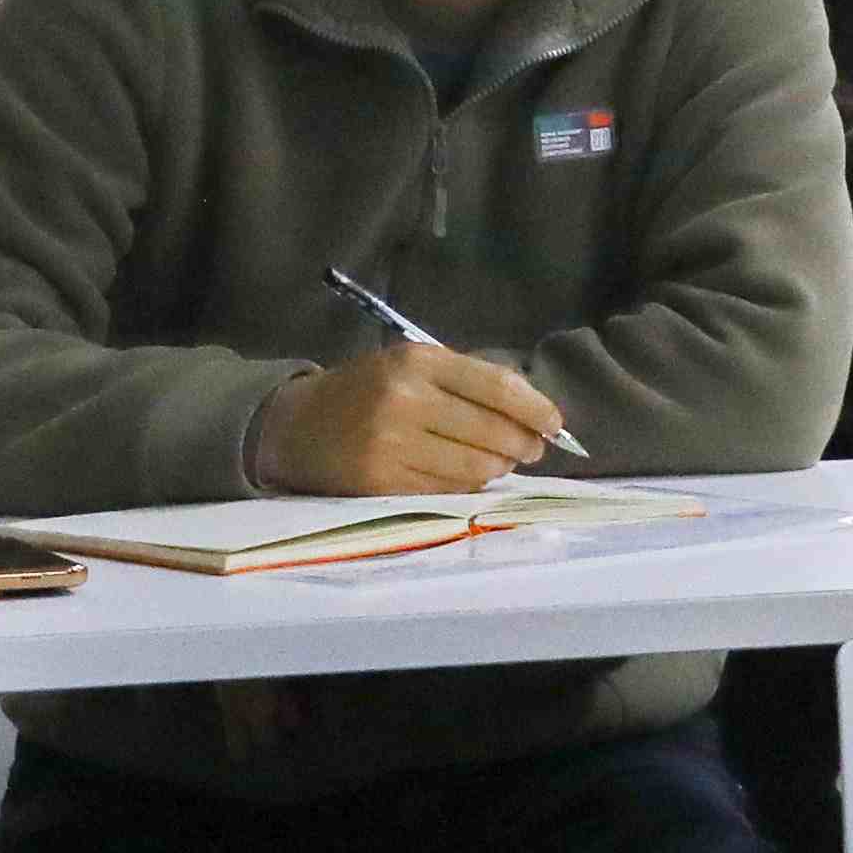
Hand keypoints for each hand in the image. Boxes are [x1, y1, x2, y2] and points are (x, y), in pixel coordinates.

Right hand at [251, 341, 562, 495]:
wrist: (295, 425)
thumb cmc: (365, 390)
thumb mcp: (411, 365)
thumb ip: (467, 382)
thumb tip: (532, 414)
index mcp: (418, 362)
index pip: (497, 387)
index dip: (536, 408)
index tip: (557, 423)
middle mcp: (405, 401)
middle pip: (492, 431)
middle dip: (523, 444)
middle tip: (532, 449)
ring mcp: (391, 445)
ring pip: (475, 467)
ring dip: (499, 468)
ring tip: (501, 462)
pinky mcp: (380, 483)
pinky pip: (447, 490)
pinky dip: (467, 486)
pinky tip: (467, 477)